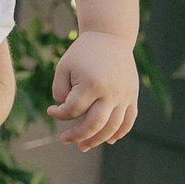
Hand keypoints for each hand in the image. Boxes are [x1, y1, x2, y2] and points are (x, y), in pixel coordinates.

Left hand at [47, 32, 138, 149]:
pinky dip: (120, 132)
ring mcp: (124, 95)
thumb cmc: (82, 53)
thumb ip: (60, 91)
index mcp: (91, 83)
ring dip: (97, 140)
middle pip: (94, 124)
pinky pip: (128, 120)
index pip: (73, 110)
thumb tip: (66, 112)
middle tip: (64, 140)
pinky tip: (108, 140)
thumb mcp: (64, 67)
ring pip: (113, 127)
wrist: (110, 37)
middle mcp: (111, 92)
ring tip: (83, 146)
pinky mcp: (132, 96)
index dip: (59, 114)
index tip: (51, 110)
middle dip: (77, 135)